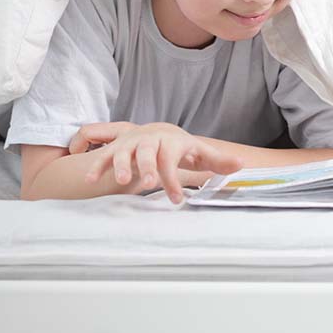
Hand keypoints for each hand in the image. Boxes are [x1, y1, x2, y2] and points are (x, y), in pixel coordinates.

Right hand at [75, 122, 242, 203]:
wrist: (159, 132)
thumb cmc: (180, 148)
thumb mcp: (200, 152)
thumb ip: (219, 161)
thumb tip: (242, 165)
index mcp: (171, 142)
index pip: (172, 162)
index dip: (173, 181)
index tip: (177, 200)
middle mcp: (150, 141)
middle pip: (147, 152)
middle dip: (147, 167)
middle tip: (149, 183)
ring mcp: (131, 144)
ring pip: (123, 153)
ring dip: (120, 165)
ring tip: (120, 182)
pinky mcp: (116, 150)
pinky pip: (104, 157)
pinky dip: (96, 166)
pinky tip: (91, 180)